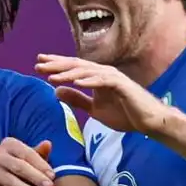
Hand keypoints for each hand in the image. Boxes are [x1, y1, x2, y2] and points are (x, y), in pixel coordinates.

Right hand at [0, 138, 55, 185]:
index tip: (53, 176)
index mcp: (8, 144)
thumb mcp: (32, 162)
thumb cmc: (22, 172)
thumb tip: (48, 143)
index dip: (41, 164)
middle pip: (19, 166)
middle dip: (36, 177)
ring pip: (8, 179)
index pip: (26, 153)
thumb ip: (40, 153)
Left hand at [36, 54, 170, 133]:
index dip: (55, 65)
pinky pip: (103, 81)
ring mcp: (113, 77)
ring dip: (68, 73)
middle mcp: (102, 72)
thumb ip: (77, 100)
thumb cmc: (124, 114)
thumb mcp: (94, 109)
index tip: (38, 64)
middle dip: (56, 65)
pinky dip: (90, 81)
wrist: (148, 122)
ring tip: (52, 76)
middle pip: (76, 65)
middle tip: (38, 64)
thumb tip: (56, 91)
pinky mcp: (122, 85)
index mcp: (95, 77)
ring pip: (87, 72)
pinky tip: (77, 83)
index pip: (72, 68)